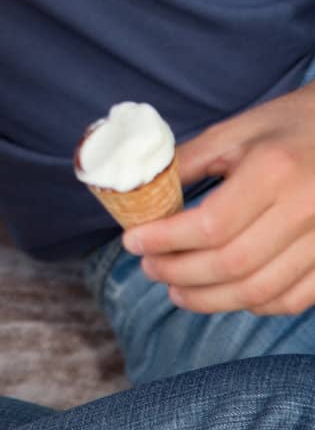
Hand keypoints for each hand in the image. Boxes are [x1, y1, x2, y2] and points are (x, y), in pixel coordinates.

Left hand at [122, 84, 314, 314]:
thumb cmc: (290, 124)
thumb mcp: (237, 129)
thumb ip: (190, 161)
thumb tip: (144, 192)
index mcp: (275, 170)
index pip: (210, 225)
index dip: (166, 240)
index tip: (133, 242)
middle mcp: (305, 210)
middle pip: (232, 264)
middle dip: (180, 273)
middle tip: (150, 267)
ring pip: (260, 292)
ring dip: (210, 299)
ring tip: (176, 289)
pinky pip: (291, 300)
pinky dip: (252, 305)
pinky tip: (224, 294)